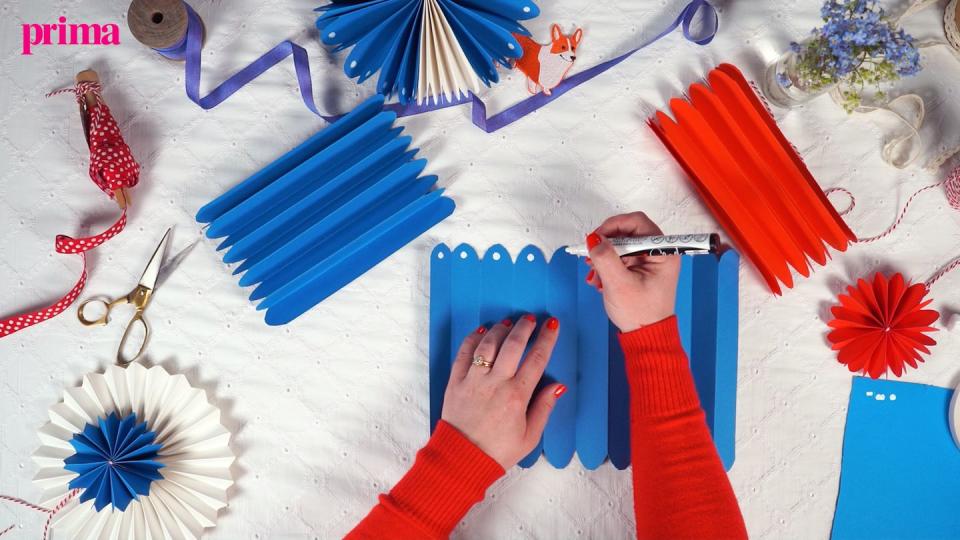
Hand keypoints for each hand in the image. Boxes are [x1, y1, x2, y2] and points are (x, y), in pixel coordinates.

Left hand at [440, 315, 564, 468]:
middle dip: (524, 327)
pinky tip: (481, 331)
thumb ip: (544, 408)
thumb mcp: (530, 436)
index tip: (552, 324)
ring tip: (508, 323)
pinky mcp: (455, 382)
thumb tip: (558, 386)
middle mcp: (496, 384)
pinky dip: (473, 339)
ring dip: (500, 329)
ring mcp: (473, 381)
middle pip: (513, 345)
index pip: (537, 359)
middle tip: (530, 318)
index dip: (547, 338)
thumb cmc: (498, 451)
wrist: (462, 459)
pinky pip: (464, 353)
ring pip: (488, 345)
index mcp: (517, 396)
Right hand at [585, 212, 680, 331]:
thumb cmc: (640, 314)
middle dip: (606, 244)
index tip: (596, 237)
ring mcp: (648, 260)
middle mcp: (658, 252)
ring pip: (620, 245)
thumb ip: (605, 258)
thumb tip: (593, 238)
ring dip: (604, 256)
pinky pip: (619, 258)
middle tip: (591, 256)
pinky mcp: (639, 269)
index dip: (614, 226)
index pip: (637, 222)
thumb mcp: (619, 284)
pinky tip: (599, 279)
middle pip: (627, 233)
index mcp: (663, 252)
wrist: (645, 336)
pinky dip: (607, 265)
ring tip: (595, 274)